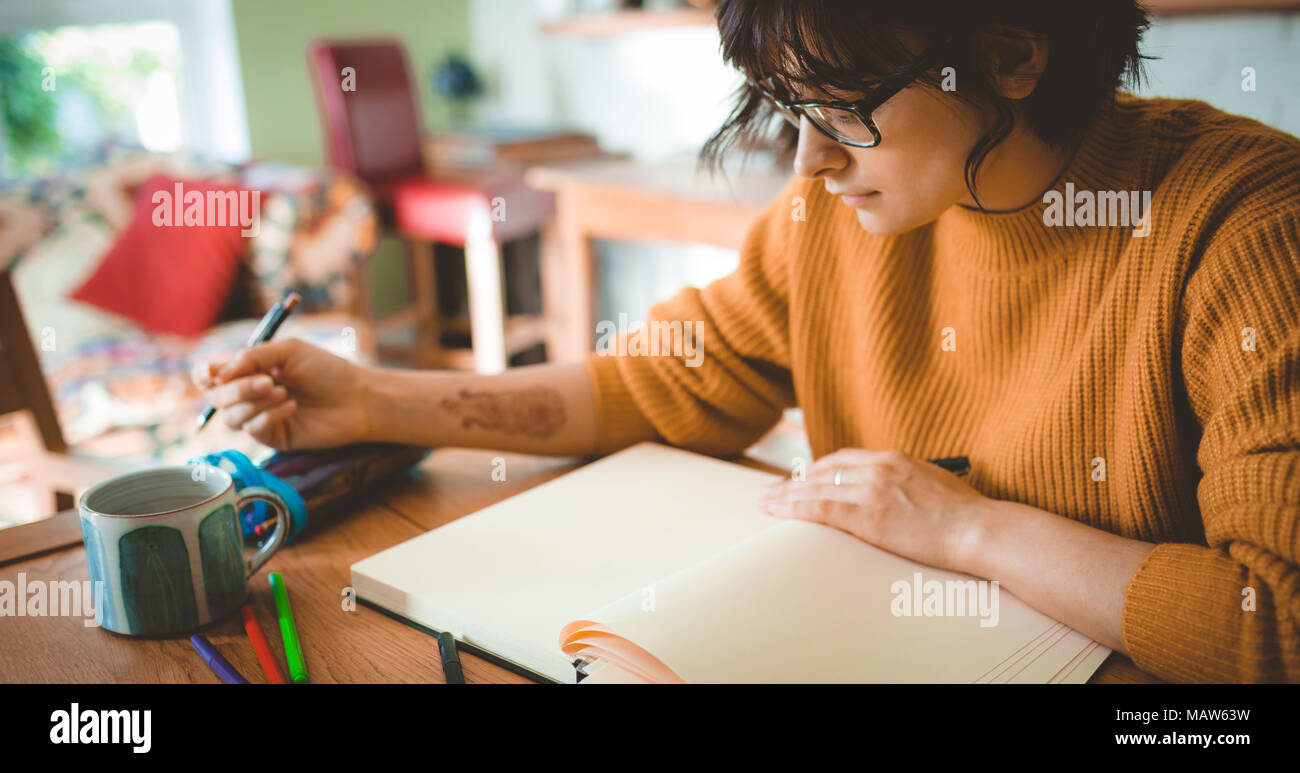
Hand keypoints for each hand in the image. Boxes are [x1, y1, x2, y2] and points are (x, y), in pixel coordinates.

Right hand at [191, 338, 370, 450]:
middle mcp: (250, 396)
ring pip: (232, 417)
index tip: (211, 374)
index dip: (204, 376)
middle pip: (217, 398)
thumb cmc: (327, 370)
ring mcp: (261, 418)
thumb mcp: (288, 352)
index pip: (211, 377)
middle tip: (268, 382)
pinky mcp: (274, 438)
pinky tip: (292, 407)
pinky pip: (254, 430)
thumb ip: (251, 357)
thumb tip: (216, 374)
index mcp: (250, 371)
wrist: (357, 398)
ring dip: (254, 404)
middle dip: (238, 389)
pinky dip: (269, 416)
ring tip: (284, 393)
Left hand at [758, 448, 991, 573]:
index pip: (844, 460)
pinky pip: (821, 509)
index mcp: (894, 459)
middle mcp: (878, 468)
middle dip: (795, 482)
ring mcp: (871, 490)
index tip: (801, 479)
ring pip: (816, 489)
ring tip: (764, 502)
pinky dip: (795, 509)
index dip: (817, 470)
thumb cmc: (966, 516)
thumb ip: (907, 484)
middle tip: (772, 491)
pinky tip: (778, 512)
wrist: (979, 530)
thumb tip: (894, 497)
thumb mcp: (934, 485)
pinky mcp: (867, 516)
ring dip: (786, 496)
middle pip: (824, 472)